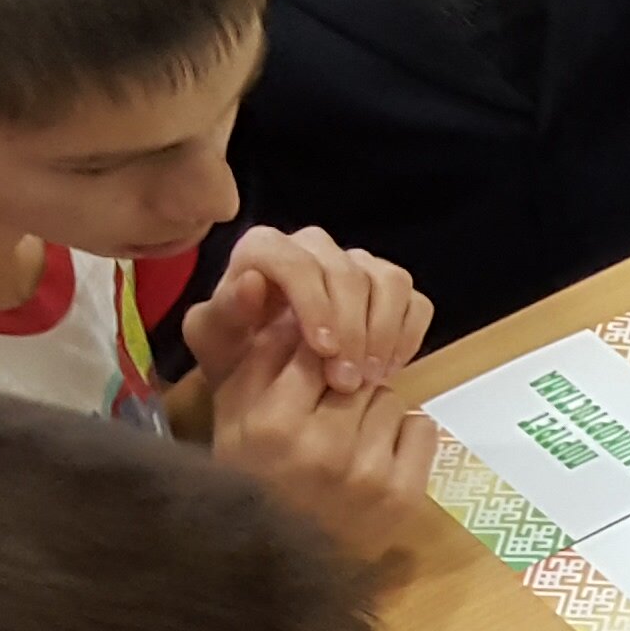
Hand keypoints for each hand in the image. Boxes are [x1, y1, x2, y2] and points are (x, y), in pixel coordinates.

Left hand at [187, 226, 429, 394]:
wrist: (262, 378)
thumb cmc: (234, 357)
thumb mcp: (215, 343)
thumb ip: (223, 313)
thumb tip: (252, 282)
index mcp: (266, 249)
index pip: (298, 261)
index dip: (315, 303)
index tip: (323, 351)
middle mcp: (314, 248)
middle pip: (349, 272)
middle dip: (353, 330)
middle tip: (346, 382)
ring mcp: (357, 266)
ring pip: (389, 281)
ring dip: (384, 333)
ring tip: (369, 378)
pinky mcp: (388, 290)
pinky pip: (414, 302)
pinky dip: (407, 336)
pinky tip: (387, 369)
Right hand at [196, 339, 437, 565]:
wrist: (278, 569)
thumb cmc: (252, 482)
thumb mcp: (234, 421)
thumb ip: (258, 363)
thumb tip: (293, 311)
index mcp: (272, 425)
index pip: (311, 349)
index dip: (315, 352)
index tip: (312, 366)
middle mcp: (321, 447)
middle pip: (356, 370)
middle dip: (344, 381)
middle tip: (329, 409)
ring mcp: (367, 473)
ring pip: (391, 396)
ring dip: (374, 408)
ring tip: (348, 437)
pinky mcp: (403, 495)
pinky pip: (422, 427)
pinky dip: (404, 435)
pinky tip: (376, 454)